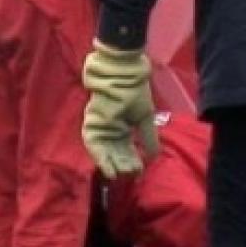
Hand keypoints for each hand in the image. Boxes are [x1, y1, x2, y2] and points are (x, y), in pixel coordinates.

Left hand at [81, 40, 158, 178]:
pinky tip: (108, 168)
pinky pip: (93, 144)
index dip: (133, 160)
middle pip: (115, 152)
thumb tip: (153, 157)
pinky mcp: (92, 122)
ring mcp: (100, 126)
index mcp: (124, 126)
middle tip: (130, 174)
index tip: (139, 170)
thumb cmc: (135, 90)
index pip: (126, 149)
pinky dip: (100, 157)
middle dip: (122, 164)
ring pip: (103, 151)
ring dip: (111, 164)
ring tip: (119, 174)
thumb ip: (148, 137)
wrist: (123, 72)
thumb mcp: (145, 116)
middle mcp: (110, 128)